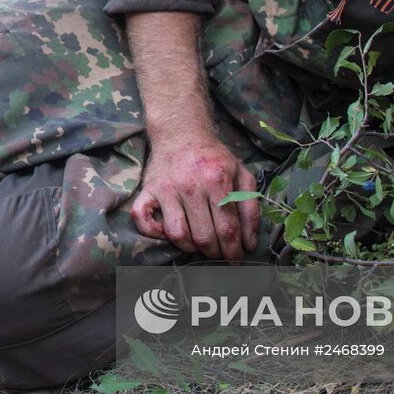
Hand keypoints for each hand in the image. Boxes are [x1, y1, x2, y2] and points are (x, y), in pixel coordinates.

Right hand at [131, 135, 259, 261]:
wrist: (181, 133)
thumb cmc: (214, 158)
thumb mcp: (241, 174)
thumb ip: (250, 208)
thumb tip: (249, 243)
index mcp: (217, 180)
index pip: (228, 229)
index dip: (234, 251)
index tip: (236, 260)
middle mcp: (191, 185)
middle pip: (204, 237)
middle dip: (215, 253)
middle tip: (220, 255)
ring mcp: (166, 189)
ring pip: (177, 235)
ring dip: (190, 248)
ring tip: (199, 245)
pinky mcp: (148, 190)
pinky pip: (143, 220)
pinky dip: (154, 233)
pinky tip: (168, 233)